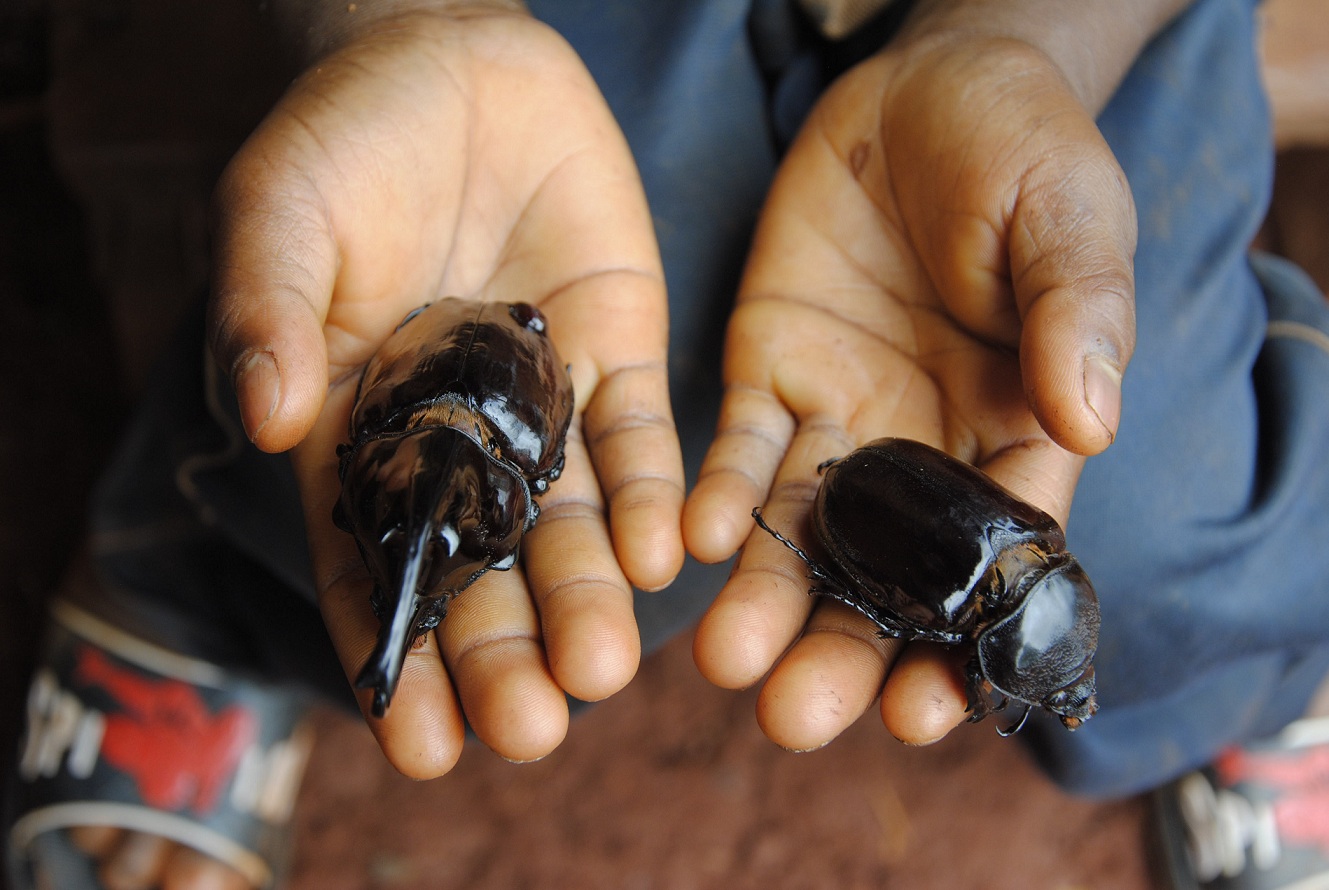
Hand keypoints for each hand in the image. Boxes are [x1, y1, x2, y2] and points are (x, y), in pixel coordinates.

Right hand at [209, 7, 683, 776]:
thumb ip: (268, 310)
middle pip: (480, 569)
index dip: (392, 653)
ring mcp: (539, 409)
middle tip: (534, 731)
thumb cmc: (344, 139)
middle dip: (505, 652)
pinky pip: (638, 444)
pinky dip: (654, 499)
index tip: (417, 744)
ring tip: (606, 672)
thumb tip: (261, 420)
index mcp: (356, 431)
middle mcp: (453, 443)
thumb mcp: (282, 211)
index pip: (369, 562)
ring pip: (568, 526)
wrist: (452, 65)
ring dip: (589, 600)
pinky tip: (670, 556)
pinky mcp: (614, 362)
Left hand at [684, 33, 1136, 748]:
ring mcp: (840, 416)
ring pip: (803, 531)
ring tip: (726, 666)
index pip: (996, 558)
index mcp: (1015, 432)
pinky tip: (699, 540)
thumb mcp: (1069, 218)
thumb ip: (1074, 314)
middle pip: (883, 571)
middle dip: (841, 647)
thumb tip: (1086, 421)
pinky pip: (742, 448)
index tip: (926, 714)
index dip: (963, 638)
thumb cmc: (1022, 149)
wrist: (922, 88)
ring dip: (764, 600)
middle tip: (793, 716)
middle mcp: (921, 447)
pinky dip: (723, 495)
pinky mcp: (768, 371)